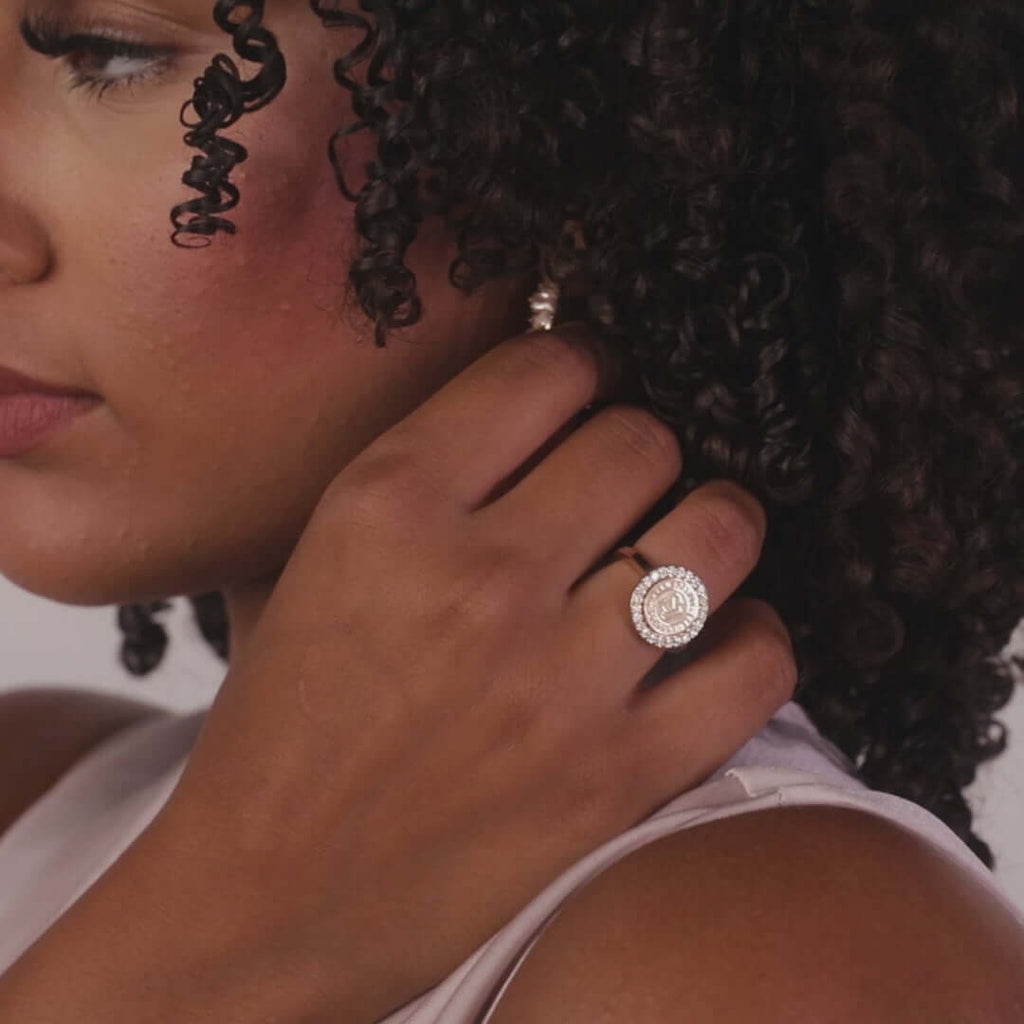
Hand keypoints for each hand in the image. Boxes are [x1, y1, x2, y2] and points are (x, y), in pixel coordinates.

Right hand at [150, 323, 796, 1020]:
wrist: (267, 896)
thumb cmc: (284, 724)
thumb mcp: (310, 561)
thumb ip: (408, 475)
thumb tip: (513, 409)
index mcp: (390, 505)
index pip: (546, 368)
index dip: (583, 365)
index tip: (589, 390)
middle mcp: (481, 576)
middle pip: (643, 439)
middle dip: (643, 447)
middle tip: (628, 481)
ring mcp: (559, 679)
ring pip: (718, 531)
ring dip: (715, 525)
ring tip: (690, 545)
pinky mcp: (616, 775)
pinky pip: (756, 663)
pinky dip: (754, 639)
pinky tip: (718, 641)